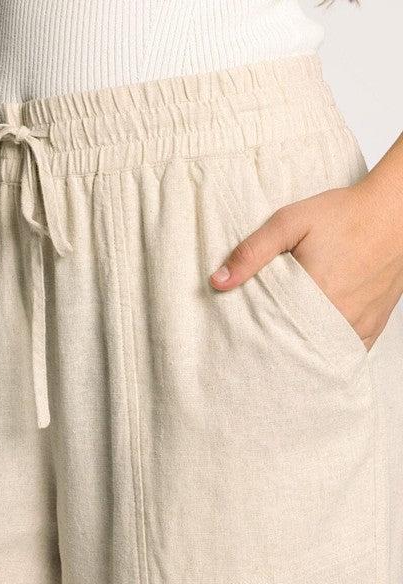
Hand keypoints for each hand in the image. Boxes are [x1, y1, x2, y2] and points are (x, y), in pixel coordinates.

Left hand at [210, 182, 402, 349]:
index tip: (240, 341)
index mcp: (315, 295)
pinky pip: (348, 353)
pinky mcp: (373, 325)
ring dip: (302, 353)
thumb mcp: (289, 222)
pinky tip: (312, 349)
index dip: (255, 340)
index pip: (273, 334)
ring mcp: (359, 324)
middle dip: (276, 351)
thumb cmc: (345, 212)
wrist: (395, 209)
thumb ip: (252, 252)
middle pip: (297, 348)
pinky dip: (329, 354)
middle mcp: (339, 316)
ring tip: (281, 348)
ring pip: (322, 355)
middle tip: (256, 348)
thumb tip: (218, 281)